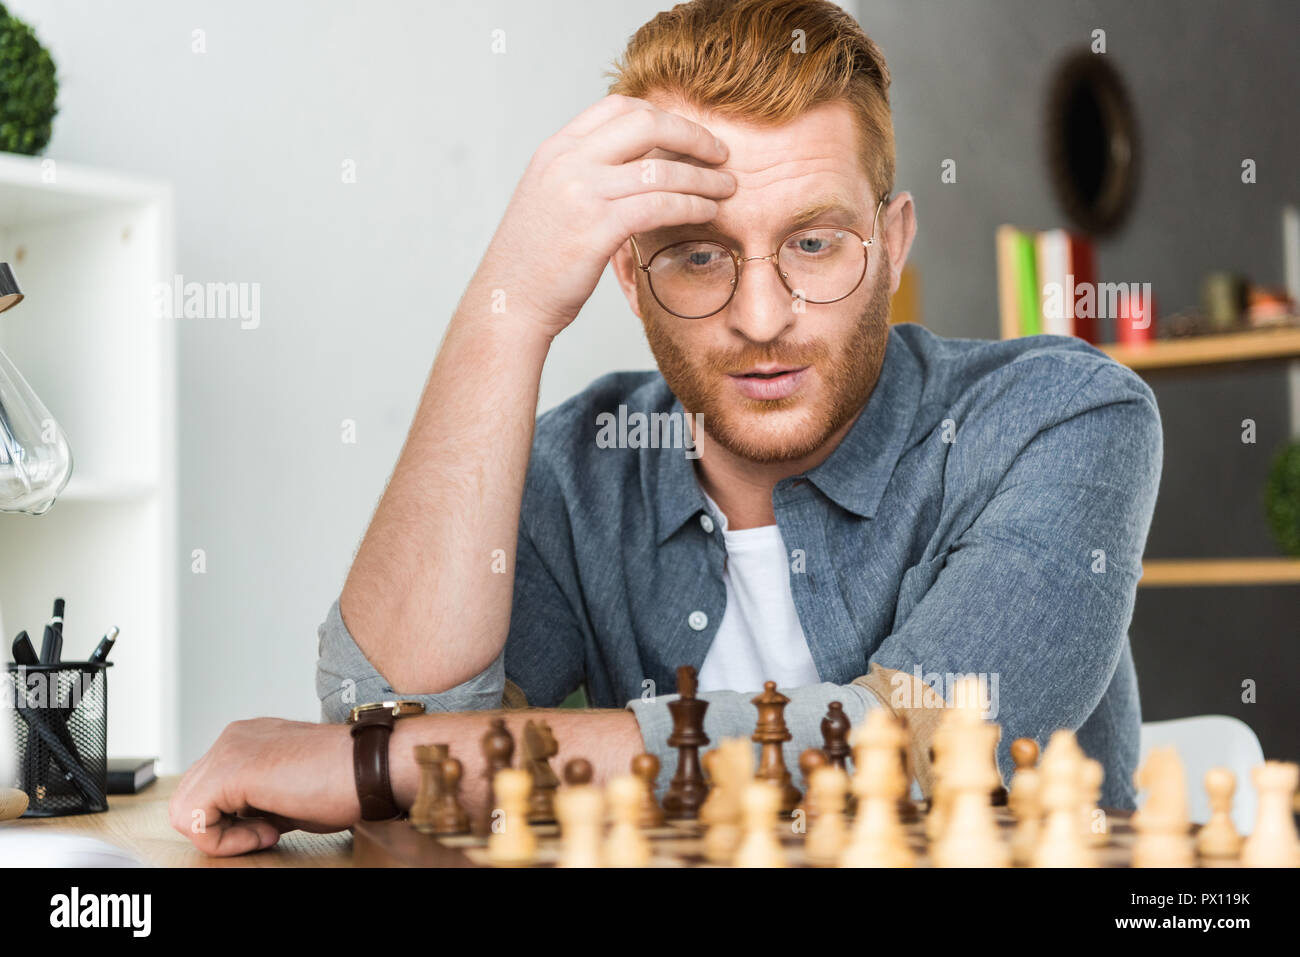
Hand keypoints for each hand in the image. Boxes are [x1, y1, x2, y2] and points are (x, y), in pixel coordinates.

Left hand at [169, 718, 358, 856]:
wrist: (372, 768)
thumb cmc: (345, 781)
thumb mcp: (287, 793)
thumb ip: (257, 801)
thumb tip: (240, 824)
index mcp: (246, 739)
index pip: (207, 790)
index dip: (231, 821)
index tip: (271, 826)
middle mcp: (233, 738)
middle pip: (188, 798)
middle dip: (221, 827)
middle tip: (266, 832)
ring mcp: (228, 749)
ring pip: (184, 809)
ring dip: (223, 834)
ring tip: (267, 831)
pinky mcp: (230, 770)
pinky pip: (194, 819)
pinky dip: (225, 839)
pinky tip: (266, 830)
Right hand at [479, 94, 735, 337]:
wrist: (508, 303)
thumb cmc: (534, 261)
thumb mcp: (551, 200)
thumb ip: (585, 175)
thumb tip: (634, 167)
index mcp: (556, 149)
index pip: (618, 107)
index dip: (662, 116)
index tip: (689, 135)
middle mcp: (567, 162)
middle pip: (646, 123)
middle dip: (693, 134)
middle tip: (721, 154)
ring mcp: (581, 192)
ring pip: (661, 169)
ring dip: (703, 177)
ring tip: (727, 188)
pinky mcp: (598, 228)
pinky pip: (660, 204)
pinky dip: (692, 205)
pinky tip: (709, 212)